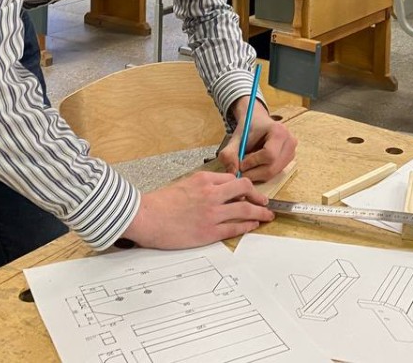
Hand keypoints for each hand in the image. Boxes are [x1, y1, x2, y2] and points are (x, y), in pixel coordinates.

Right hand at [121, 171, 272, 247]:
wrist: (146, 217)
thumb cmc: (161, 202)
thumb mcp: (185, 183)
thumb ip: (205, 184)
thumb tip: (221, 189)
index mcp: (204, 180)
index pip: (234, 180)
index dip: (245, 187)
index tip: (250, 193)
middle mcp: (211, 194)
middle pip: (245, 191)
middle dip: (259, 198)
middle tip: (265, 203)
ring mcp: (212, 214)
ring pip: (245, 210)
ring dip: (260, 213)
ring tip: (266, 216)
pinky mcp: (208, 232)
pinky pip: (235, 228)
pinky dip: (247, 226)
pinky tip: (252, 226)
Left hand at [218, 99, 297, 183]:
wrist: (258, 122)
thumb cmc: (249, 128)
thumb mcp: (236, 138)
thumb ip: (229, 154)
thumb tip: (233, 172)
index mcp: (279, 131)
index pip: (269, 155)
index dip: (252, 162)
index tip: (240, 163)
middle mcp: (290, 142)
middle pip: (272, 168)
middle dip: (253, 172)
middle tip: (240, 170)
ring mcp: (292, 151)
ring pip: (273, 173)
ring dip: (256, 174)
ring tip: (247, 165)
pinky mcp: (289, 159)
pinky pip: (275, 173)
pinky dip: (261, 173)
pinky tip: (254, 166)